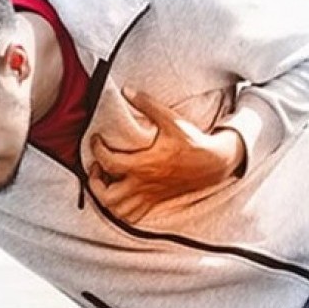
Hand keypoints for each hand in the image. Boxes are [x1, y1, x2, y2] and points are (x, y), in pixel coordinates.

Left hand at [87, 87, 245, 222]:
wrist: (213, 162)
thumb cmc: (192, 141)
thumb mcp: (171, 119)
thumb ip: (147, 104)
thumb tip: (127, 90)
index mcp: (144, 164)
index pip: (108, 162)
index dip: (95, 150)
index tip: (96, 139)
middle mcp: (144, 184)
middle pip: (108, 196)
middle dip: (95, 183)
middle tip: (96, 167)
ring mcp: (149, 195)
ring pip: (118, 210)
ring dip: (105, 198)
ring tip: (105, 181)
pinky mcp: (156, 201)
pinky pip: (132, 217)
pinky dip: (120, 211)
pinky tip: (119, 195)